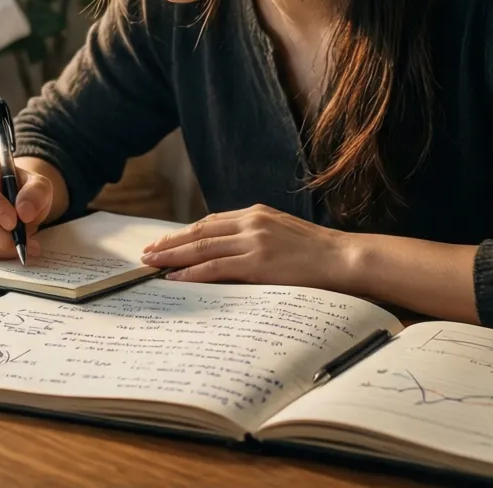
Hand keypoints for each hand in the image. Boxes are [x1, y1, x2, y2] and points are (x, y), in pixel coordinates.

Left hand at [140, 204, 356, 287]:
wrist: (345, 258)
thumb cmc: (318, 252)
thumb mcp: (282, 234)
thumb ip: (256, 236)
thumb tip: (228, 252)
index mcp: (256, 213)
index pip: (210, 222)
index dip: (184, 233)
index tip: (164, 241)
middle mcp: (251, 222)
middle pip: (199, 232)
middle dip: (170, 243)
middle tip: (147, 253)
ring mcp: (254, 241)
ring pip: (202, 248)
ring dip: (173, 257)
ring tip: (152, 264)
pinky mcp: (259, 262)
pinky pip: (216, 267)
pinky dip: (193, 273)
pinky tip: (177, 278)